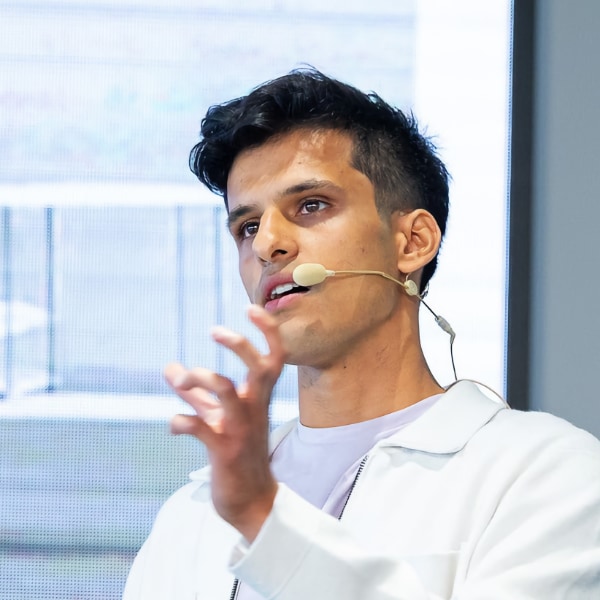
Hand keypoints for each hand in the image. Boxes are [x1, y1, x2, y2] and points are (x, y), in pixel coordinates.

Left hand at [164, 304, 285, 541]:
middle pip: (260, 367)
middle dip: (239, 344)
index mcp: (259, 397)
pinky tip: (174, 425)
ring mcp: (240, 428)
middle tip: (213, 331)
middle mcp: (254, 408)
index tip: (251, 308)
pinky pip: (199, 427)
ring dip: (200, 377)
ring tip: (182, 378)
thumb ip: (195, 392)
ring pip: (226, 390)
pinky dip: (180, 421)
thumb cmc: (235, 451)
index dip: (268, 331)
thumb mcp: (215, 416)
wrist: (250, 500)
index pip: (275, 357)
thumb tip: (168, 367)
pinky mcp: (223, 450)